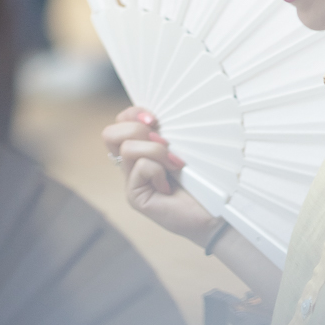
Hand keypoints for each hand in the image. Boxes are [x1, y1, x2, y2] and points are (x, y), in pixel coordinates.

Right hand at [102, 107, 219, 244]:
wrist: (215, 211)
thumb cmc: (204, 179)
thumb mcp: (183, 146)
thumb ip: (165, 132)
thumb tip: (152, 121)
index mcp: (142, 147)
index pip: (120, 121)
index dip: (133, 113)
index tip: (156, 118)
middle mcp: (132, 164)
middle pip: (110, 133)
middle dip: (137, 129)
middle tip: (163, 142)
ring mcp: (131, 181)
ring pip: (128, 148)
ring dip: (156, 152)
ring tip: (175, 165)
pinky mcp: (135, 196)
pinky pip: (141, 167)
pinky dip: (160, 171)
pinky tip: (169, 186)